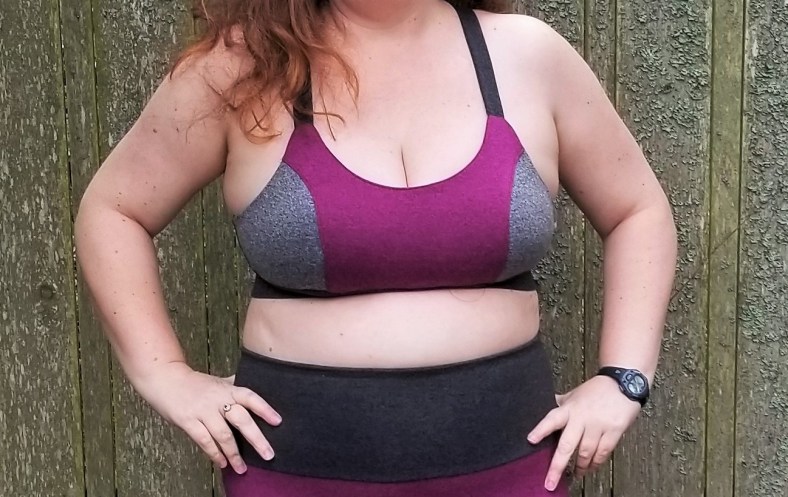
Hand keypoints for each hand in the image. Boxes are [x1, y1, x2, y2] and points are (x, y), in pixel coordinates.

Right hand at [132, 361, 281, 473]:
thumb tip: (259, 387)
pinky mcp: (188, 421)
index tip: (278, 421)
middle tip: (269, 455)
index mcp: (228, 389)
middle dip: (256, 439)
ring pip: (223, 434)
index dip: (265, 408)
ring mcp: (203, 410)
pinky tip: (222, 463)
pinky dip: (214, 454)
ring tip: (242, 468)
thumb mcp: (218, 382)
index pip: (250, 397)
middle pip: (241, 419)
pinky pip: (204, 441)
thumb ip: (235, 387)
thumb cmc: (195, 383)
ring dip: (234, 454)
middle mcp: (218, 399)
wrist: (165, 378)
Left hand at [527, 375, 641, 490]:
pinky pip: (603, 452)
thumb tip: (542, 407)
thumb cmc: (596, 390)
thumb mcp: (574, 395)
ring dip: (580, 467)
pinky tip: (591, 467)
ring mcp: (598, 425)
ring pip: (585, 452)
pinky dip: (596, 463)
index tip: (530, 440)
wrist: (624, 383)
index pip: (552, 419)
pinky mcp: (614, 431)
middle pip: (567, 444)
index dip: (541, 429)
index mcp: (570, 408)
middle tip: (550, 482)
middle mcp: (582, 418)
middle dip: (557, 466)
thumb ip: (560, 404)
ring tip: (576, 474)